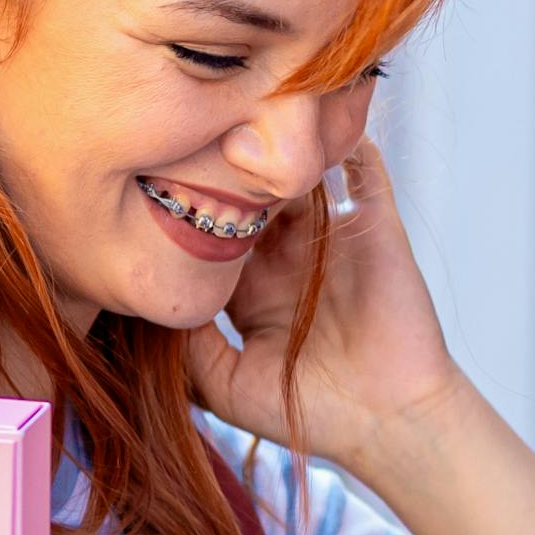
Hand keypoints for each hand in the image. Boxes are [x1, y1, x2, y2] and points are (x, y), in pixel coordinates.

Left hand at [178, 139, 467, 475]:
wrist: (392, 421)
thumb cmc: (311, 412)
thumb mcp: (226, 386)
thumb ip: (185, 345)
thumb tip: (142, 299)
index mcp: (250, 286)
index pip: (209, 229)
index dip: (186, 205)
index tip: (153, 176)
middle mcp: (287, 252)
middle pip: (248, 190)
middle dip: (224, 166)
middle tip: (194, 132)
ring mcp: (331, 234)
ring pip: (297, 172)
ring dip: (275, 147)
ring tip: (245, 113)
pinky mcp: (374, 223)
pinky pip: (363, 168)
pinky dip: (344, 140)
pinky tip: (317, 118)